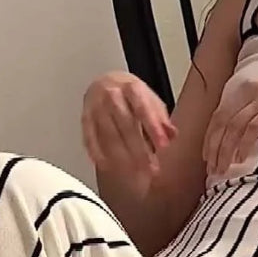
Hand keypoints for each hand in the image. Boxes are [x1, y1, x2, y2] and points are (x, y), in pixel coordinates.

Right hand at [82, 72, 176, 193]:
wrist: (104, 82)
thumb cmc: (130, 95)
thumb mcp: (150, 99)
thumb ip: (161, 118)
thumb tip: (171, 134)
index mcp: (131, 88)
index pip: (143, 109)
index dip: (154, 129)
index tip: (163, 146)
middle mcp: (112, 96)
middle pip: (126, 126)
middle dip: (140, 150)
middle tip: (152, 168)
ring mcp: (96, 108)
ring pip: (109, 136)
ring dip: (123, 158)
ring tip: (136, 174)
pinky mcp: (85, 120)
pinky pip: (90, 139)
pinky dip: (100, 155)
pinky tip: (110, 167)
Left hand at [203, 69, 257, 178]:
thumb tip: (247, 138)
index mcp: (251, 88)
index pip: (221, 113)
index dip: (211, 136)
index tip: (207, 156)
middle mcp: (255, 89)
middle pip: (223, 120)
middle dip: (214, 147)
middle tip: (211, 168)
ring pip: (235, 125)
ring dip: (225, 149)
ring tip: (222, 168)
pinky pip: (253, 127)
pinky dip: (243, 144)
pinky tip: (240, 158)